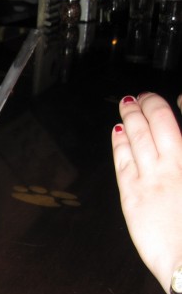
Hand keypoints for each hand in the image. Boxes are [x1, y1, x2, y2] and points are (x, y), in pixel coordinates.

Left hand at [111, 93, 181, 291]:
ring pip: (138, 138)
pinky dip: (120, 143)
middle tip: (144, 96)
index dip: (177, 105)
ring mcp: (154, 180)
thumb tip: (175, 144)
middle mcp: (177, 165)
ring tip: (128, 104)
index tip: (174, 97)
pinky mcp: (133, 198)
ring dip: (132, 117)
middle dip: (151, 105)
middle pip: (160, 124)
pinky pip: (123, 162)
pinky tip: (118, 131)